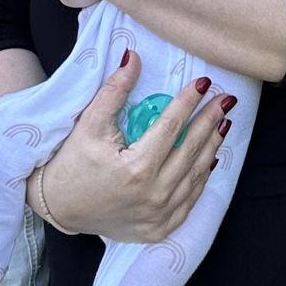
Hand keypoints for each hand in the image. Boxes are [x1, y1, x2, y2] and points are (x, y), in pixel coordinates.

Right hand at [34, 51, 229, 242]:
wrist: (60, 208)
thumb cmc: (71, 163)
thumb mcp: (89, 124)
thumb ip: (114, 91)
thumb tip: (134, 57)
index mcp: (136, 168)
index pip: (171, 127)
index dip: (188, 102)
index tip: (202, 84)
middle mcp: (153, 195)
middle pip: (190, 150)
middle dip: (210, 120)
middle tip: (225, 100)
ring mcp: (159, 215)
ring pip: (196, 175)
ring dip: (212, 146)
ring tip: (222, 122)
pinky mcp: (160, 228)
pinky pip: (190, 200)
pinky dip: (202, 178)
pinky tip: (210, 158)